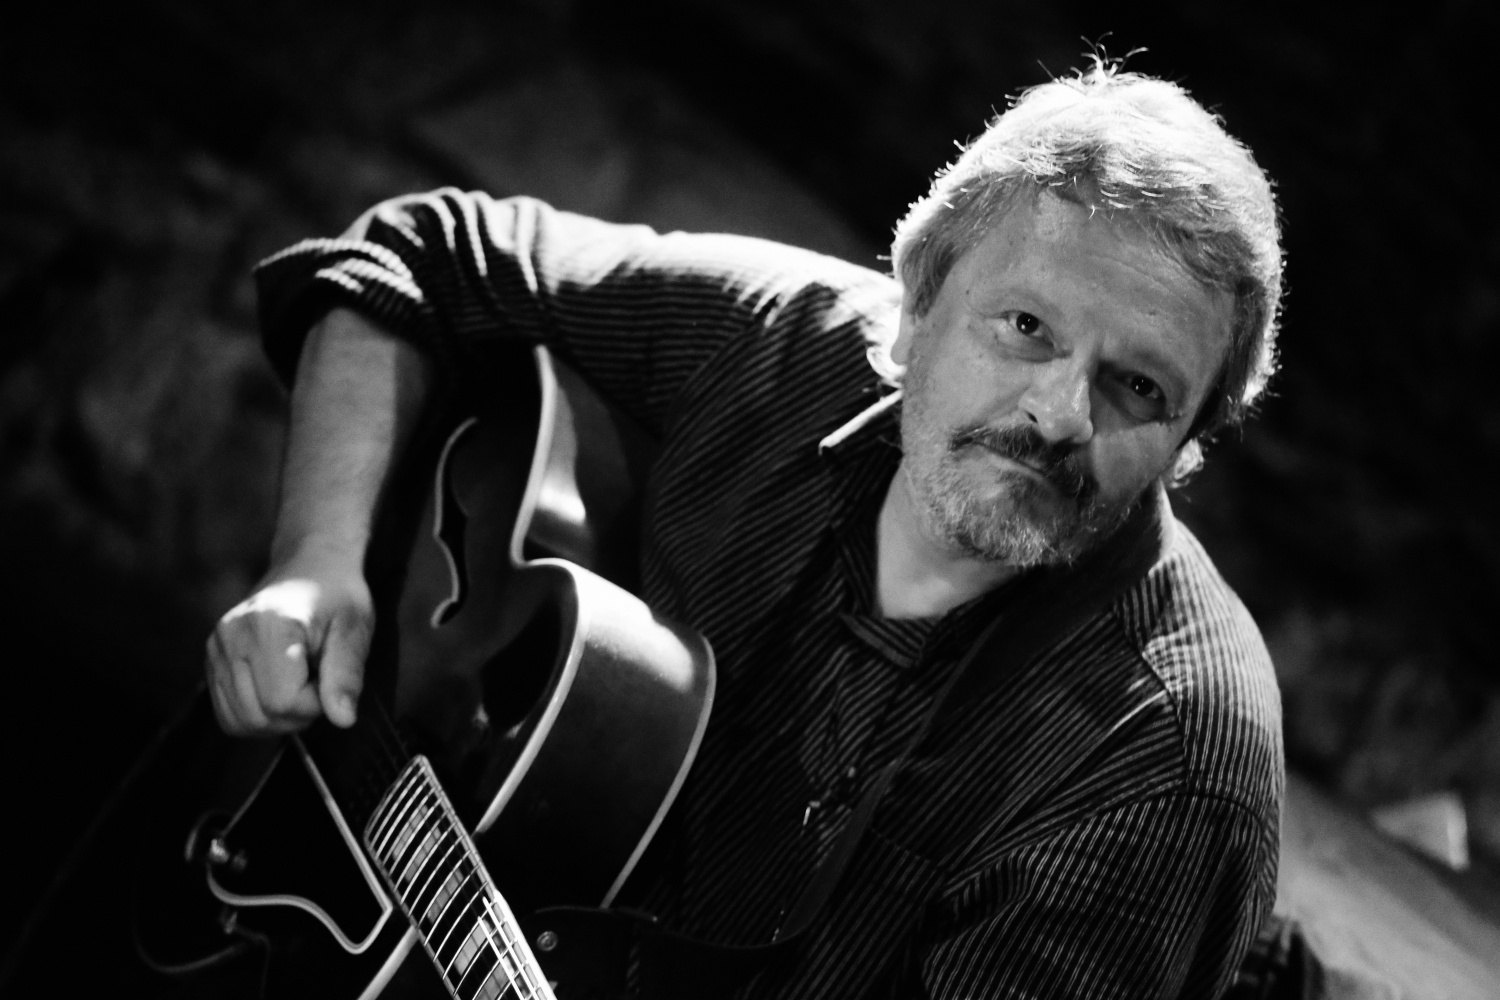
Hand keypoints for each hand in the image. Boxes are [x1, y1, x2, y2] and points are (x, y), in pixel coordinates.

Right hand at [205, 567, 373, 735]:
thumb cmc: (337, 597)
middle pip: (259, 716)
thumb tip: (343, 720)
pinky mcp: (211, 660)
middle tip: (318, 682)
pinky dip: (258, 715)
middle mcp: (232, 635)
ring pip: (241, 722)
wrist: (310, 566)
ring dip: (278, 717)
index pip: (283, 701)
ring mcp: (215, 648)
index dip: (315, 703)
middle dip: (297, 713)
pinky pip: (229, 716)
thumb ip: (346, 675)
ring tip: (300, 683)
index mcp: (268, 624)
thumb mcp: (355, 630)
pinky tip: (280, 689)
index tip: (330, 676)